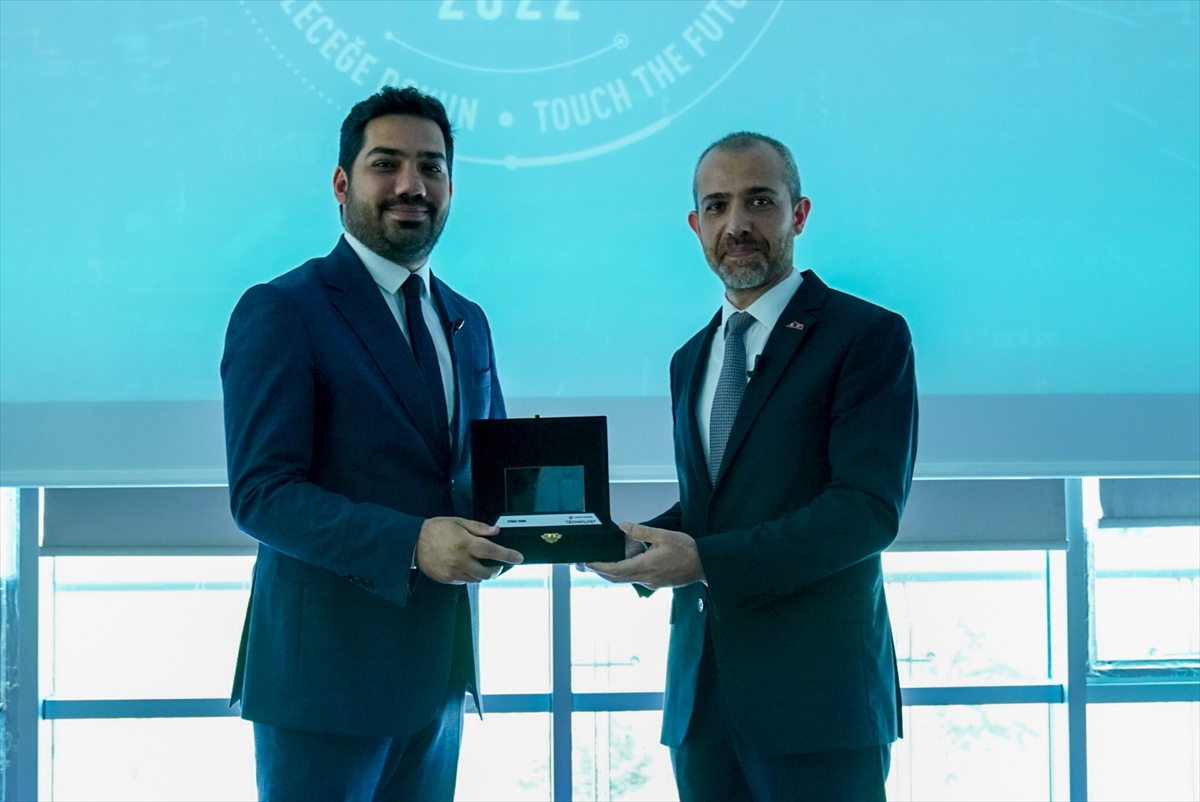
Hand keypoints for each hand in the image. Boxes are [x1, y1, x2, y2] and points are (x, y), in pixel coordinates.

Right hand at [415, 517, 522, 583]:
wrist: (412, 542)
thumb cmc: (434, 530)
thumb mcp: (457, 522)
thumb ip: (478, 527)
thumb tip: (495, 531)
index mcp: (465, 544)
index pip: (493, 551)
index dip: (508, 555)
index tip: (518, 558)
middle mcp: (461, 560)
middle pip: (486, 571)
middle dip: (496, 569)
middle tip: (498, 564)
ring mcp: (453, 572)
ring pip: (476, 579)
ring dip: (483, 574)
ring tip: (482, 566)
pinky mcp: (446, 579)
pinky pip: (463, 582)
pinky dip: (469, 576)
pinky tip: (467, 568)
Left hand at [585, 522, 704, 589]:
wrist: (704, 565)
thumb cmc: (687, 551)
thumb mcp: (663, 535)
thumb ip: (641, 531)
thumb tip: (623, 527)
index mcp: (645, 566)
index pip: (615, 569)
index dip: (599, 567)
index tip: (588, 563)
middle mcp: (646, 578)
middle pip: (616, 577)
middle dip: (601, 570)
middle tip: (589, 563)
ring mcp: (651, 582)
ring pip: (626, 578)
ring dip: (614, 570)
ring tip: (606, 560)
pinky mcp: (657, 582)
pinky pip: (637, 578)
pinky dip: (628, 570)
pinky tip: (630, 560)